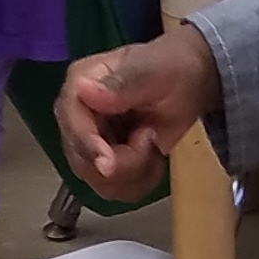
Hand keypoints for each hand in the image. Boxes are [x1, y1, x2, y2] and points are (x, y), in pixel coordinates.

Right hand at [60, 29, 221, 199]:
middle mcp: (75, 118)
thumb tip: (84, 90)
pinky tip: (153, 157)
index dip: (88, 147)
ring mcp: (88, 144)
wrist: (186, 84)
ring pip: (100, 182)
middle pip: (84, 162)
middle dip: (125, 162)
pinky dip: (141, 181)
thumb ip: (121, 83)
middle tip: (151, 137)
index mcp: (79, 85)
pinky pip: (116, 190)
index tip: (108, 164)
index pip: (72, 124)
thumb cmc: (170, 68)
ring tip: (152, 141)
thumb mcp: (152, 71)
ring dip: (136, 172)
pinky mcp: (103, 165)